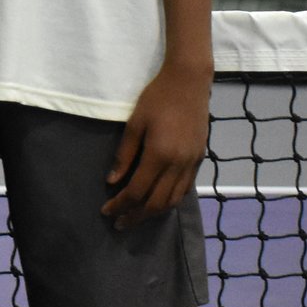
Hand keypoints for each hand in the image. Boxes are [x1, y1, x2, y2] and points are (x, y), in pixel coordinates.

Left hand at [103, 62, 209, 228]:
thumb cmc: (156, 99)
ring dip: (154, 212)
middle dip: (136, 216)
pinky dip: (170, 200)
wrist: (189, 82)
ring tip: (136, 217)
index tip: (106, 211)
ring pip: (174, 199)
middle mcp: (179, 164)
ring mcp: (192, 163)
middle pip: (157, 202)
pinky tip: (158, 201)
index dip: (120, 205)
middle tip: (119, 224)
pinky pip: (185, 188)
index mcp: (160, 155)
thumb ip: (124, 154)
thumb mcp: (134, 124)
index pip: (137, 191)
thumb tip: (113, 181)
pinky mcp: (200, 158)